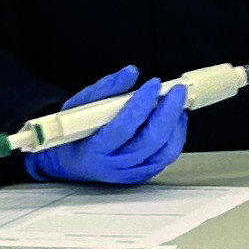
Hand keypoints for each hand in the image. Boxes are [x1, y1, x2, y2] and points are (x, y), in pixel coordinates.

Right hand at [29, 65, 185, 186]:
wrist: (70, 162)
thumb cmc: (74, 132)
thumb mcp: (79, 106)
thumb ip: (105, 89)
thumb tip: (131, 72)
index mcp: (93, 150)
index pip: (123, 128)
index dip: (141, 104)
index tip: (153, 84)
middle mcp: (113, 166)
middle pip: (150, 141)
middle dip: (169, 112)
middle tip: (177, 90)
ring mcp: (130, 174)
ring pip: (165, 152)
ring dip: (176, 124)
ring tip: (177, 103)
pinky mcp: (142, 175)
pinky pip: (167, 157)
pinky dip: (176, 136)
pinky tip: (175, 118)